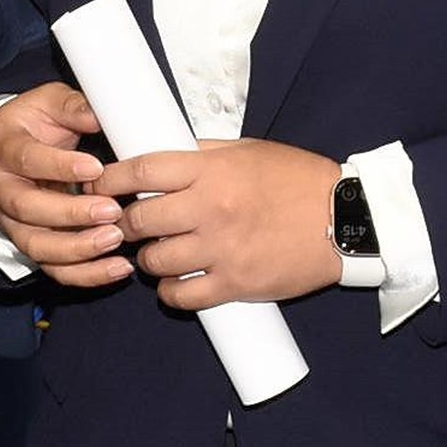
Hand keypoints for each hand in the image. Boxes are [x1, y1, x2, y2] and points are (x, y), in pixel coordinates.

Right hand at [0, 85, 129, 286]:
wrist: (3, 151)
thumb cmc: (29, 126)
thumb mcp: (46, 103)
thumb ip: (72, 107)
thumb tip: (99, 115)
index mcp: (3, 149)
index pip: (27, 160)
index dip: (60, 166)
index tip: (96, 168)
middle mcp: (1, 190)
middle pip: (28, 209)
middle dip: (71, 215)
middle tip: (112, 210)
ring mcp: (12, 222)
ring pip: (38, 246)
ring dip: (78, 249)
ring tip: (115, 241)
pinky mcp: (30, 244)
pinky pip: (53, 268)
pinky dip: (85, 274)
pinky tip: (117, 268)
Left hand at [100, 139, 341, 310]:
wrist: (347, 219)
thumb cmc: (299, 180)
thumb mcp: (249, 150)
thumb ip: (204, 152)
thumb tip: (164, 153)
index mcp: (211, 170)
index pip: (141, 171)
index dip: (110, 180)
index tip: (99, 185)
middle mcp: (210, 209)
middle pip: (139, 219)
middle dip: (125, 223)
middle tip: (127, 225)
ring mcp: (221, 249)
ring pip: (154, 260)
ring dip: (148, 259)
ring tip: (157, 254)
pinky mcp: (235, 284)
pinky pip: (182, 295)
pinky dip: (170, 291)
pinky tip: (176, 283)